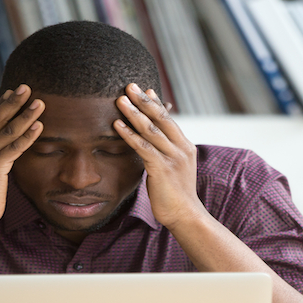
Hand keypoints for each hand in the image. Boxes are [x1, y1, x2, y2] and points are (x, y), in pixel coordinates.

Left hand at [113, 83, 206, 230]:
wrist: (186, 216)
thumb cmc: (176, 194)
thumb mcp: (175, 169)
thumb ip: (168, 153)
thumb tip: (156, 142)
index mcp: (185, 146)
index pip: (169, 119)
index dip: (155, 104)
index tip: (145, 89)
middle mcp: (181, 148)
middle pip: (160, 118)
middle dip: (143, 101)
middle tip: (129, 86)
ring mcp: (172, 158)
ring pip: (150, 130)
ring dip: (133, 113)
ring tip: (120, 100)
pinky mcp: (161, 169)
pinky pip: (142, 147)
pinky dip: (129, 134)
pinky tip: (117, 125)